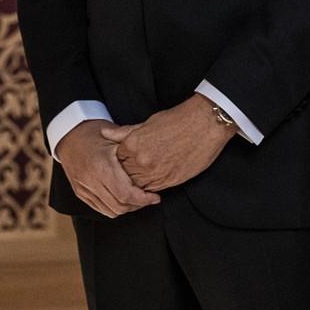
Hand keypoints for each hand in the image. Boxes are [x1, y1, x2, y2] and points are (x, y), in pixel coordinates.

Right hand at [57, 120, 159, 217]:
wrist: (69, 135)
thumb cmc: (96, 132)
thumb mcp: (117, 137)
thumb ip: (133, 153)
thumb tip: (153, 167)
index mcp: (100, 166)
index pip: (125, 194)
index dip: (143, 199)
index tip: (155, 197)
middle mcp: (90, 180)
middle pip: (119, 206)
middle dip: (138, 205)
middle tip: (149, 198)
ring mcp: (83, 188)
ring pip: (110, 211)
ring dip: (127, 208)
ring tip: (138, 198)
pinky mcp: (80, 193)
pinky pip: (100, 208)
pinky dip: (115, 207)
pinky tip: (124, 198)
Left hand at [112, 95, 236, 191]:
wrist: (206, 123)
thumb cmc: (178, 119)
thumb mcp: (148, 122)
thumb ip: (124, 132)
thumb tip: (104, 134)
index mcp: (132, 144)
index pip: (116, 161)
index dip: (120, 161)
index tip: (126, 160)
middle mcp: (141, 161)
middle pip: (124, 176)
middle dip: (126, 174)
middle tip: (135, 169)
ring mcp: (155, 172)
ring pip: (137, 186)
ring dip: (138, 183)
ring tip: (146, 174)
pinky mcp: (169, 181)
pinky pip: (152, 190)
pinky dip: (151, 187)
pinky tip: (156, 177)